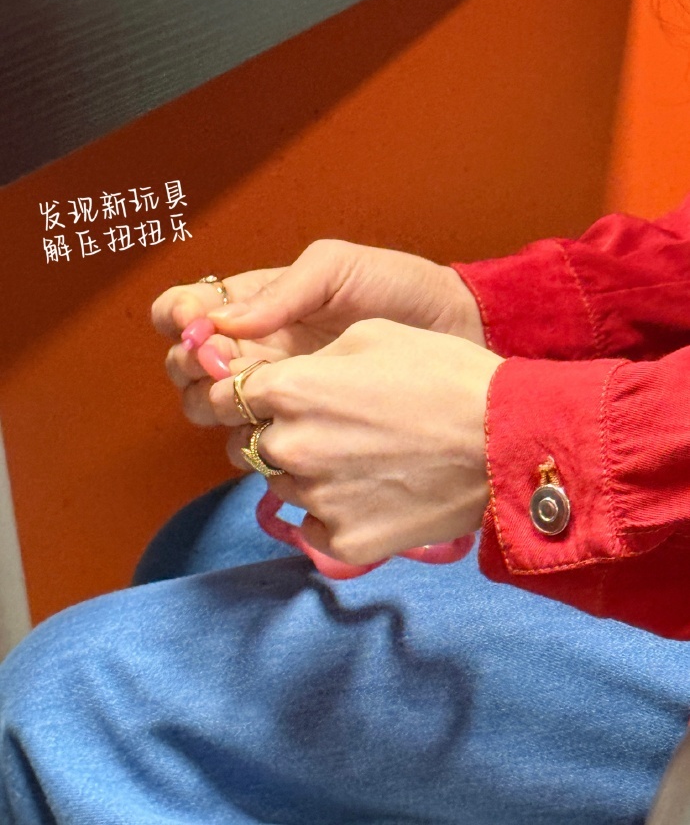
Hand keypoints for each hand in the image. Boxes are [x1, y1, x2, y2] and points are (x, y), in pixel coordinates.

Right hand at [152, 240, 485, 426]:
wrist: (456, 335)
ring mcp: (276, 390)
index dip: (178, 318)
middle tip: (227, 365)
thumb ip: (282, 290)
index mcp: (254, 303)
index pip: (184, 310)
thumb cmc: (400, 289)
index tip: (198, 326)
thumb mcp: (338, 269)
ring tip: (257, 394)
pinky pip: (252, 438)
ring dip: (215, 403)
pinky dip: (249, 434)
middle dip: (190, 366)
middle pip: (184, 366)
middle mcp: (254, 348)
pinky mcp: (301, 425)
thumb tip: (222, 323)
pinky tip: (279, 423)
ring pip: (209, 407)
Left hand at [211, 319, 503, 563]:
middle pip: (248, 444)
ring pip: (280, 486)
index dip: (244, 394)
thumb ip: (311, 359)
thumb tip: (284, 379)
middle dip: (272, 434)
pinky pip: (314, 526)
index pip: (224, 396)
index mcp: (290, 390)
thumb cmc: (444, 375)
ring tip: (358, 457)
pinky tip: (371, 492)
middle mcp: (290, 447)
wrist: (506, 440)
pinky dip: (332, 512)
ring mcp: (315, 500)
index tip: (267, 396)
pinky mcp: (344, 541)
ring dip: (303, 472)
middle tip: (325, 427)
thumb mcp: (372, 336)